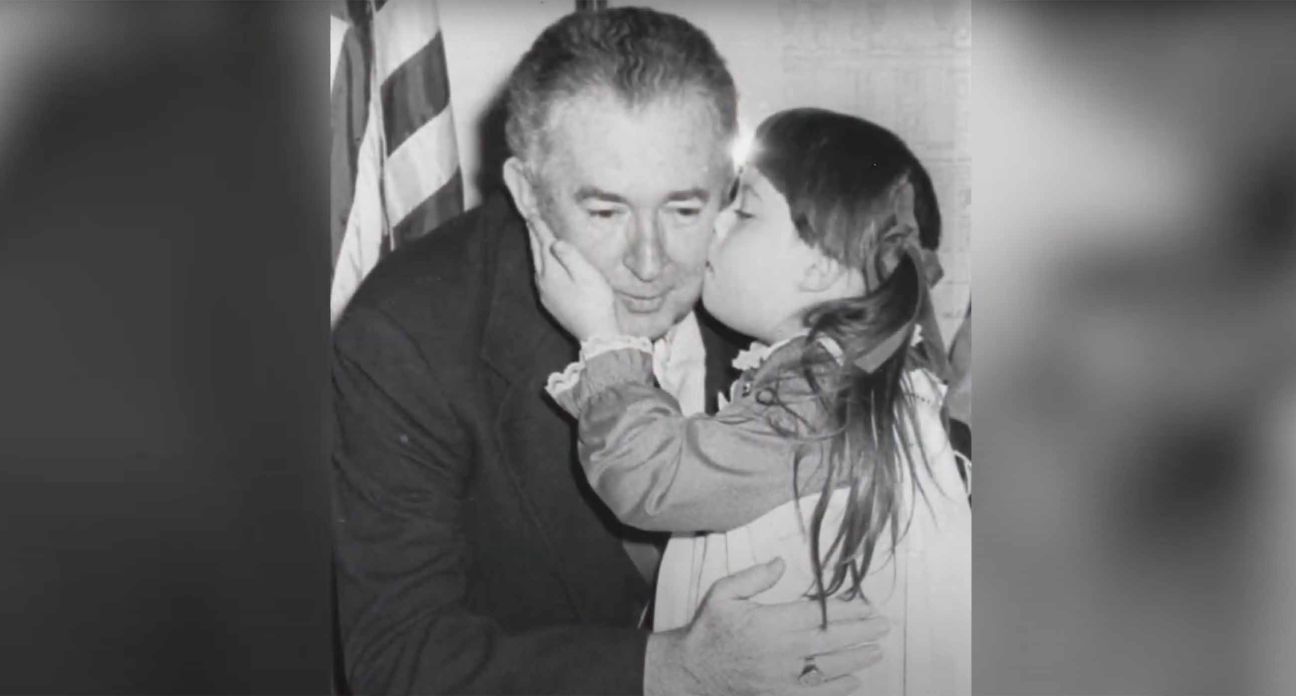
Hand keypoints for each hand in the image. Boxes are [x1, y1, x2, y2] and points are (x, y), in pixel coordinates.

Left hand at [526, 214, 619, 340]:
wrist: (596, 333)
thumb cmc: (596, 301)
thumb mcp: (586, 274)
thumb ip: (569, 255)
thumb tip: (554, 241)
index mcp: (551, 271)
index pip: (543, 243)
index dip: (539, 227)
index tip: (532, 213)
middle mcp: (543, 282)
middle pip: (537, 253)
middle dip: (534, 235)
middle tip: (530, 219)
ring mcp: (546, 294)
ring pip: (537, 265)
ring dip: (536, 249)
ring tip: (536, 237)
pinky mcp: (551, 303)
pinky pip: (541, 277)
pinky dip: (541, 264)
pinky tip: (545, 264)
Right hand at [645, 557, 888, 695]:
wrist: (692, 670)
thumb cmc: (709, 629)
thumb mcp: (723, 594)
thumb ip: (754, 577)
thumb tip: (782, 562)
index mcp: (770, 623)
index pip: (818, 615)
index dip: (846, 611)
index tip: (866, 606)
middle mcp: (782, 651)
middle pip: (830, 641)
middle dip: (861, 633)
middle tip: (884, 626)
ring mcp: (783, 677)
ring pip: (829, 668)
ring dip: (856, 659)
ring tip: (877, 651)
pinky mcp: (780, 694)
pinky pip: (816, 694)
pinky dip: (838, 689)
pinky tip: (855, 682)